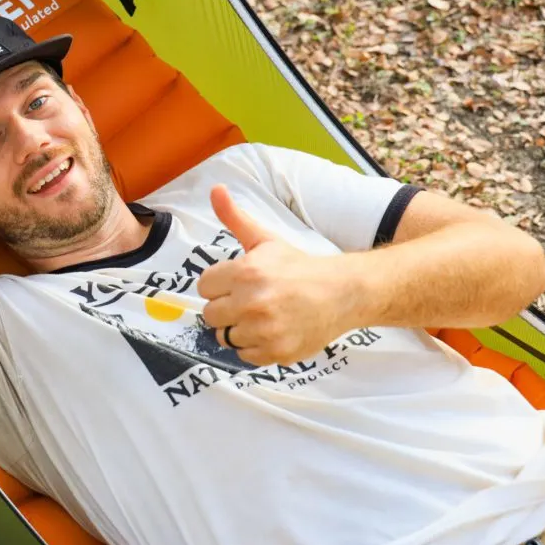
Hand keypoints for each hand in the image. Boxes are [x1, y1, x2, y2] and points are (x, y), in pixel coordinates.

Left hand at [196, 185, 355, 366]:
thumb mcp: (265, 240)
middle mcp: (251, 302)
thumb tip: (215, 189)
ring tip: (261, 316)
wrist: (341, 293)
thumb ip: (235, 218)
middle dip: (226, 308)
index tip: (237, 284)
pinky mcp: (275, 352)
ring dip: (239, 329)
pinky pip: (244, 355)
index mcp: (245, 273)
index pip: (203, 287)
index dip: (219, 286)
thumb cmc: (298, 267)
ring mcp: (263, 330)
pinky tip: (271, 330)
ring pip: (225, 337)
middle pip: (210, 315)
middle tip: (249, 301)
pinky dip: (255, 346)